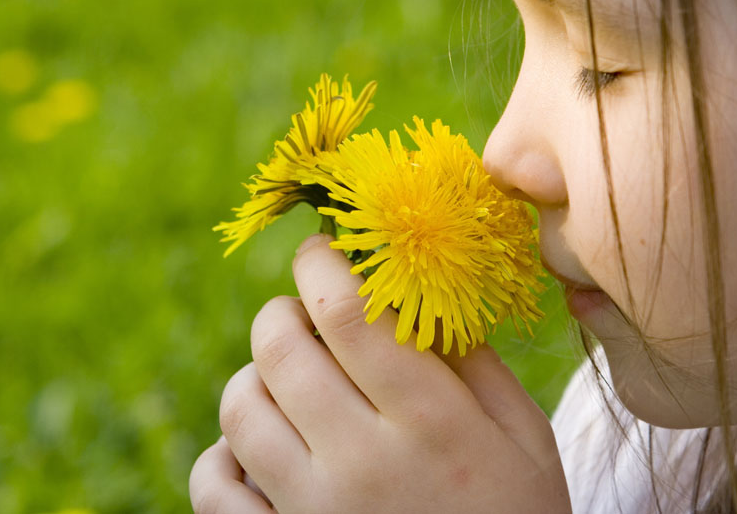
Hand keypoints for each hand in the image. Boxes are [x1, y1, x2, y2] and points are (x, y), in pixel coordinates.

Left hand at [191, 234, 571, 512]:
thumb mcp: (523, 435)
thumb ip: (473, 361)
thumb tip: (412, 293)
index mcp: (431, 422)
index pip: (348, 313)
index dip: (322, 263)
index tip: (320, 249)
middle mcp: (361, 462)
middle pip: (279, 349)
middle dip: (283, 312)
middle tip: (305, 315)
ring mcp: (311, 511)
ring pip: (239, 407)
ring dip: (255, 376)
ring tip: (288, 383)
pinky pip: (212, 485)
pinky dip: (223, 454)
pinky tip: (259, 451)